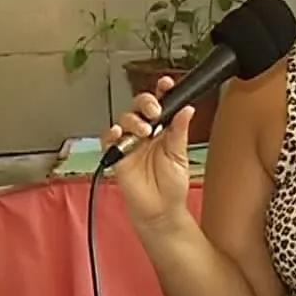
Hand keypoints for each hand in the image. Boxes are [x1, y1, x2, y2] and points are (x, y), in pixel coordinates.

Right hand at [100, 76, 193, 227]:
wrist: (161, 211)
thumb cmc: (171, 186)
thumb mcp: (179, 156)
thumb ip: (179, 131)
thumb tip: (187, 108)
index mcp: (163, 130)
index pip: (160, 104)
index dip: (161, 92)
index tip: (166, 84)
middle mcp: (145, 133)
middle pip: (139, 106)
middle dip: (145, 103)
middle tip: (154, 110)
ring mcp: (130, 143)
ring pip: (124, 119)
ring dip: (133, 120)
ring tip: (144, 131)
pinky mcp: (116, 155)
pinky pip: (108, 139)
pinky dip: (111, 133)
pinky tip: (118, 133)